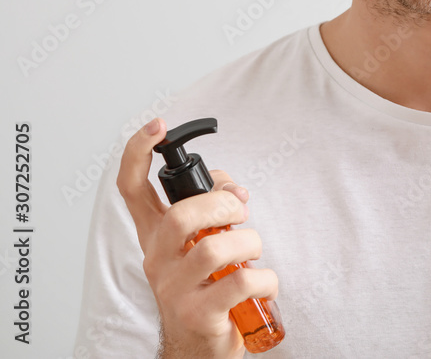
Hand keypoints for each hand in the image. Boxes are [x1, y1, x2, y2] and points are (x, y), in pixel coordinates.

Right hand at [117, 118, 277, 358]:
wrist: (200, 348)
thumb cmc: (208, 289)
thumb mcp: (204, 246)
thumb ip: (214, 212)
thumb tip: (236, 192)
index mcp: (156, 238)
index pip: (132, 189)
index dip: (138, 153)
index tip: (156, 126)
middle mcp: (157, 260)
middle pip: (181, 216)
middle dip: (222, 205)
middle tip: (241, 214)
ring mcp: (174, 290)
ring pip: (213, 248)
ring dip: (249, 242)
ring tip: (254, 253)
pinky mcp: (198, 314)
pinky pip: (240, 282)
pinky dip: (265, 278)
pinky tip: (265, 285)